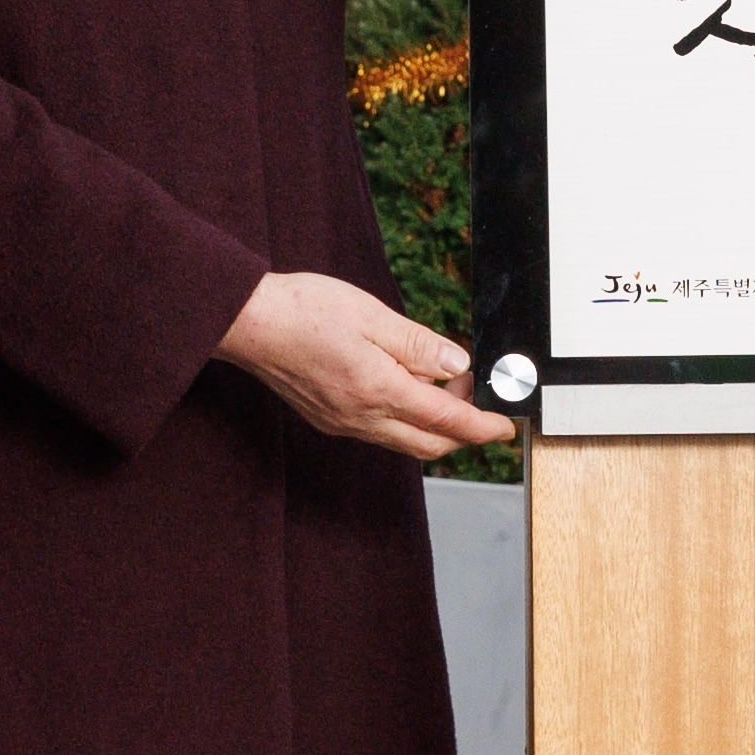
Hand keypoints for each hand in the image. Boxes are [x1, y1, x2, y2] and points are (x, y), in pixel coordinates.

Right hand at [217, 269, 514, 456]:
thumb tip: (456, 366)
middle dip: (462, 429)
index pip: (445, 421)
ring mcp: (343, 423)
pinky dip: (404, 419)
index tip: (505, 427)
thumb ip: (419, 344)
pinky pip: (380, 431)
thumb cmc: (304, 311)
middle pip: (429, 443)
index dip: (482, 427)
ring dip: (432, 423)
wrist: (249, 323)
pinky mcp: (330, 419)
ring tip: (439, 381)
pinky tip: (404, 386)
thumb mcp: (373, 316)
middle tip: (474, 392)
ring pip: (404, 441)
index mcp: (377, 391)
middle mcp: (361, 417)